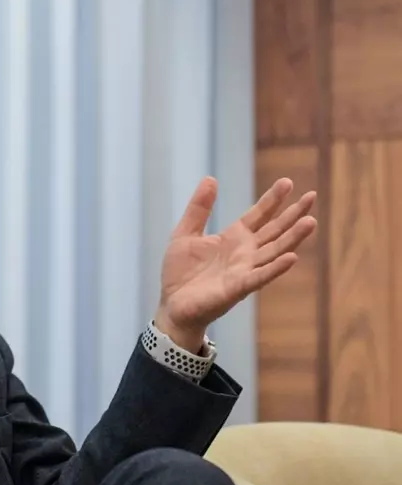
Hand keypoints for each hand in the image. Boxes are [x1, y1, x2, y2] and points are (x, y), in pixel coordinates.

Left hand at [154, 176, 316, 352]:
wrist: (172, 305)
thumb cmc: (180, 273)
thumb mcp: (184, 234)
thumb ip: (199, 209)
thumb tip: (211, 179)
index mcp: (233, 238)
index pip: (259, 215)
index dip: (272, 199)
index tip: (288, 182)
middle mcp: (245, 253)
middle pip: (274, 231)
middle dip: (293, 215)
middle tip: (311, 195)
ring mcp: (244, 271)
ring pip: (274, 252)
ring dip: (293, 238)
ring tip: (310, 222)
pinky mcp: (237, 288)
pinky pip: (259, 277)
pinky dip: (275, 268)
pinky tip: (292, 257)